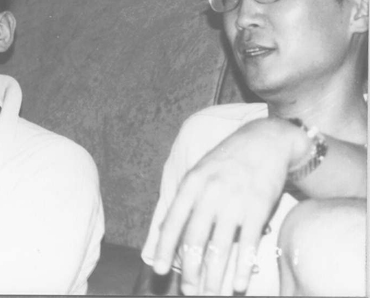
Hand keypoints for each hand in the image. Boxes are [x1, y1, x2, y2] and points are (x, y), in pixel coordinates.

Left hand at [151, 118, 300, 294]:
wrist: (266, 141)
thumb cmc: (228, 159)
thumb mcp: (200, 171)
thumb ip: (185, 198)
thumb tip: (167, 228)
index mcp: (191, 184)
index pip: (173, 222)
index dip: (164, 248)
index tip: (158, 270)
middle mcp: (210, 194)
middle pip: (195, 239)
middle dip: (189, 270)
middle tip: (188, 291)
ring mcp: (234, 202)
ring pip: (220, 247)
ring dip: (214, 276)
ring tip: (210, 293)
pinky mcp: (258, 209)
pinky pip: (247, 244)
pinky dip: (241, 268)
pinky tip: (237, 285)